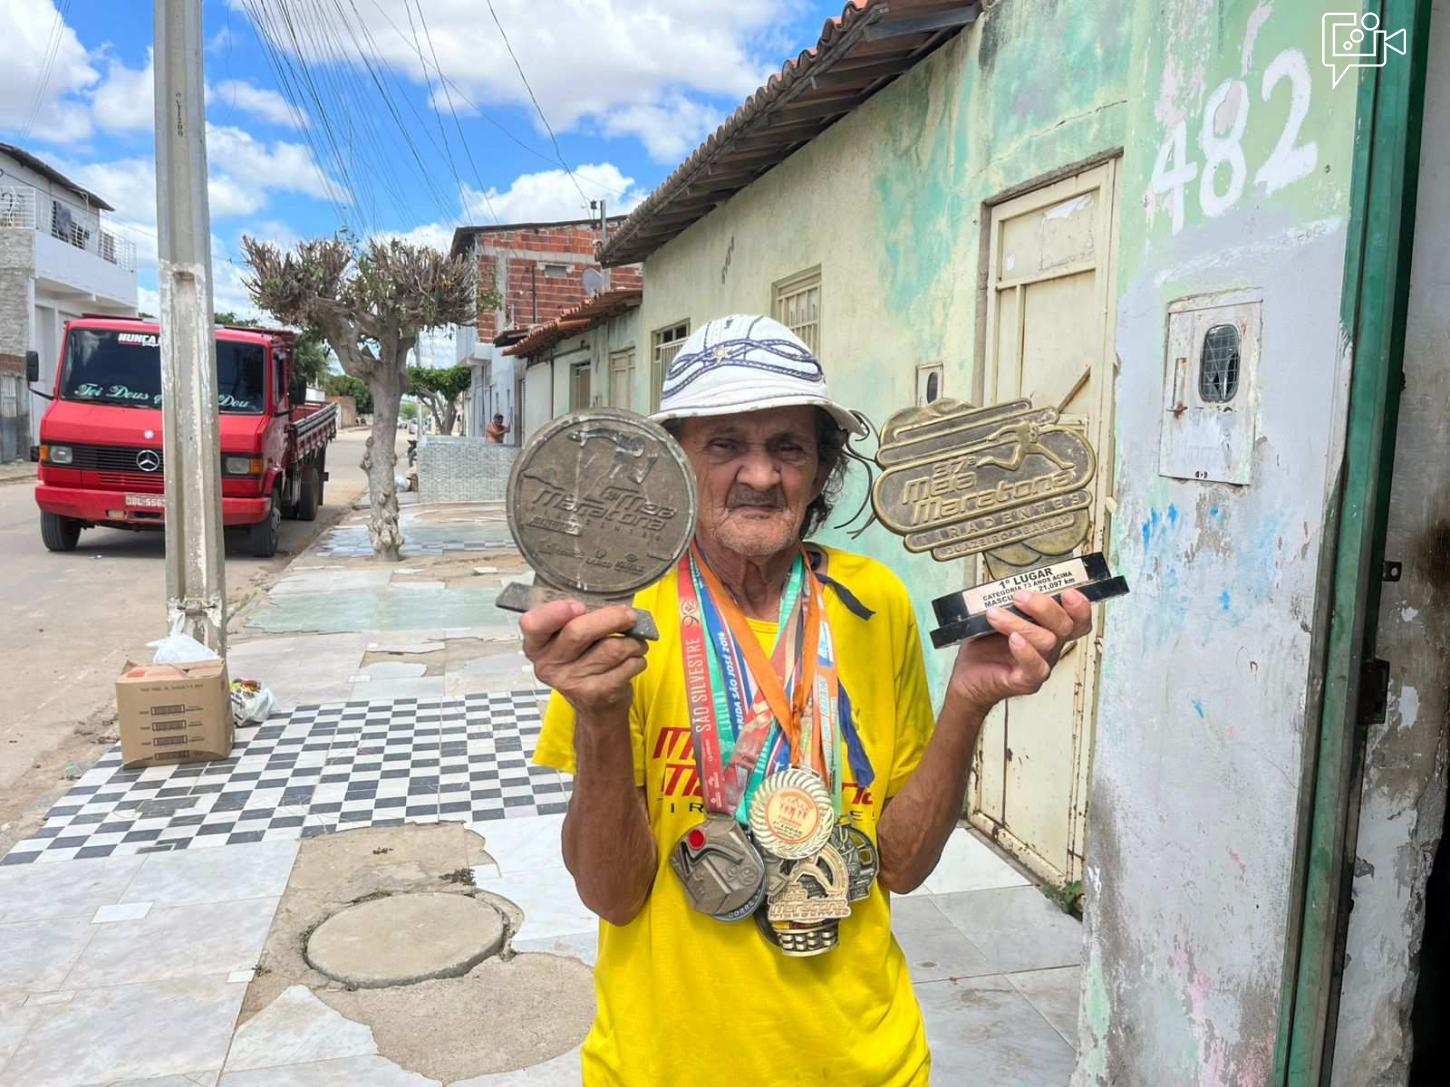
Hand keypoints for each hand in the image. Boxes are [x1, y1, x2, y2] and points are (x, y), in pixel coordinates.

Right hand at [519, 600, 647, 715]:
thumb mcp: (569, 638)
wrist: (596, 705)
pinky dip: (638, 659)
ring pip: (611, 648)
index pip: (533, 624)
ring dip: (632, 642)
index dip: (555, 612)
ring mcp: (571, 681)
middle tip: (628, 615)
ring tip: (634, 643)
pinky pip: (627, 665)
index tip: (578, 606)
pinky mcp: (596, 693)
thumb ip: (578, 618)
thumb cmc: (584, 660)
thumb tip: (610, 607)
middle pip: (578, 632)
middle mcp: (549, 665)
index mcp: (537, 645)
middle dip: (611, 618)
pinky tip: (633, 660)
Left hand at [948, 589, 1092, 713]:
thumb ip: (1010, 601)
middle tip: (1019, 596)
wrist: (967, 677)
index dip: (1080, 606)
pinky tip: (1013, 639)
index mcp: (1049, 629)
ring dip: (1020, 623)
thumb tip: (1009, 582)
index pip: (1077, 619)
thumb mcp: (999, 615)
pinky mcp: (1026, 680)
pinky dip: (1026, 651)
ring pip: (1046, 642)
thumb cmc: (984, 646)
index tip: (1068, 592)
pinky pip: (1035, 667)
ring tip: (996, 615)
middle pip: (1065, 626)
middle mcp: (1050, 647)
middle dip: (1044, 607)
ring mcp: (1040, 664)